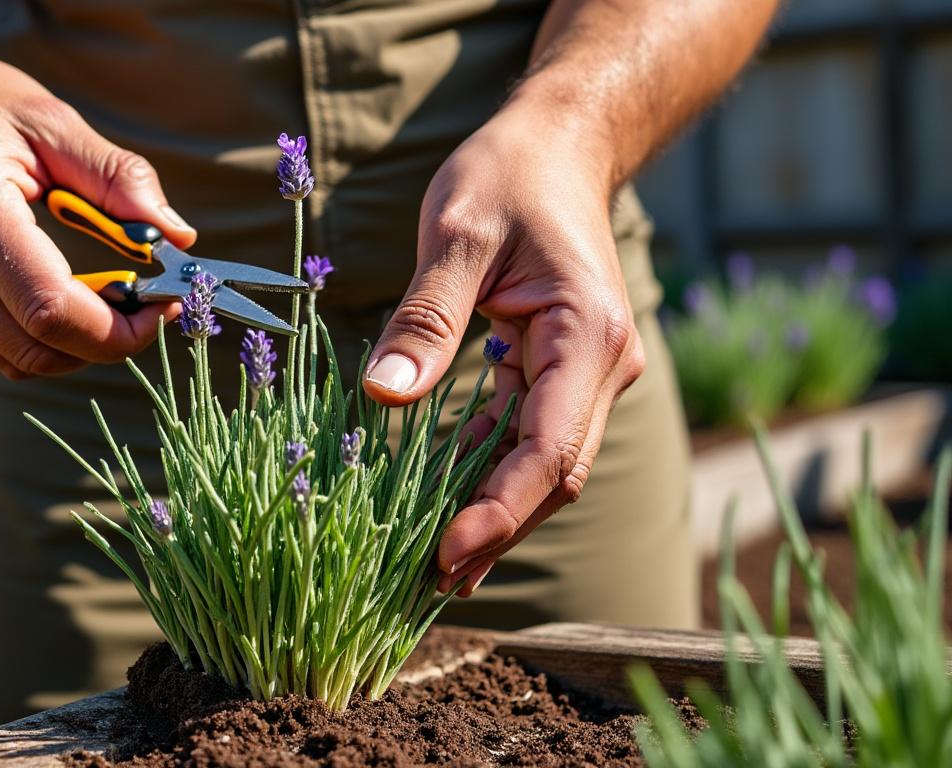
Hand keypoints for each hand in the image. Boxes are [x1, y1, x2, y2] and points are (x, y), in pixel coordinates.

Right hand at [0, 49, 194, 377]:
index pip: (52, 311)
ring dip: (76, 344)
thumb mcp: (52, 121)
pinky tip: (56, 292)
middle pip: (40, 350)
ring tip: (104, 293)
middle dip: (107, 340)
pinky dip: (39, 338)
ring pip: (20, 362)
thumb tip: (179, 236)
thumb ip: (119, 178)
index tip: (163, 302)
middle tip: (145, 303)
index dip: (121, 327)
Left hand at [362, 104, 645, 595]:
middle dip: (494, 528)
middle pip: (551, 472)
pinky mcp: (558, 372)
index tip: (445, 550)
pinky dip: (485, 473)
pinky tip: (442, 507)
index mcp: (587, 336)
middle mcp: (601, 366)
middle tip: (427, 582)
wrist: (559, 146)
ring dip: (490, 511)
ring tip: (431, 566)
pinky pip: (524, 436)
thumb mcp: (458, 234)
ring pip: (540, 465)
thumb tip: (384, 395)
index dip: (498, 508)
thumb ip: (426, 317)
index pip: (548, 447)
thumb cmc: (507, 176)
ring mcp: (585, 374)